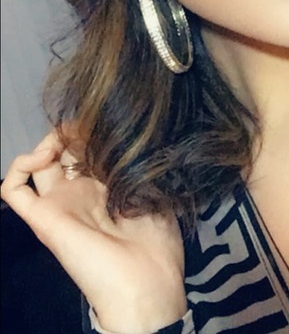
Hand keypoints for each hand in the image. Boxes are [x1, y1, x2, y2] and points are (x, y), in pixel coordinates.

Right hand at [1, 130, 186, 333]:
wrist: (145, 282)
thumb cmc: (158, 241)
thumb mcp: (159, 193)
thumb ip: (144, 167)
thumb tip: (140, 138)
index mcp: (110, 185)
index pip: (92, 148)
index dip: (95, 129)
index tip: (108, 120)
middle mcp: (82, 190)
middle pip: (65, 150)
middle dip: (74, 129)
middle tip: (88, 125)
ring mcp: (60, 202)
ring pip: (38, 163)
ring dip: (46, 142)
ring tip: (63, 140)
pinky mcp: (43, 217)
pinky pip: (12, 189)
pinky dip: (19, 166)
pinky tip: (41, 157)